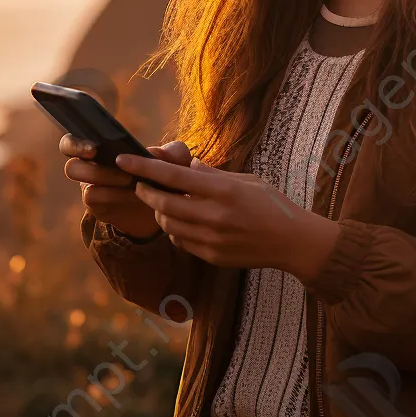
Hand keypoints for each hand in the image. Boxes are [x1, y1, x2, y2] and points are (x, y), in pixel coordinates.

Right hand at [60, 135, 191, 238]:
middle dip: (79, 155)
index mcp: (103, 150)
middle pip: (69, 161)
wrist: (165, 212)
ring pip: (80, 178)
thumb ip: (174, 153)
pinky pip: (93, 197)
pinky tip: (132, 193)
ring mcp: (92, 188)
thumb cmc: (165, 178)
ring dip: (102, 174)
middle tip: (96, 153)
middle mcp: (91, 168)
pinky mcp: (97, 206)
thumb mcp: (176, 164)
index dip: (76, 142)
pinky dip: (112, 193)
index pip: (73, 141)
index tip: (94, 145)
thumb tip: (156, 153)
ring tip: (128, 178)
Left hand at [114, 153, 341, 283]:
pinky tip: (181, 222)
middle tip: (140, 184)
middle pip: (163, 203)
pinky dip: (174, 230)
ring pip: (168, 224)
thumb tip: (189, 165)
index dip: (143, 168)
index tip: (123, 160)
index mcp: (222, 190)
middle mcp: (214, 215)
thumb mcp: (246, 180)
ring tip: (162, 203)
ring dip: (159, 212)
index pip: (172, 177)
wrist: (293, 242)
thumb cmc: (272, 204)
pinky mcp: (212, 256)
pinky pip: (181, 241)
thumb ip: (213, 175)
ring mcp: (212, 239)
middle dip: (145, 192)